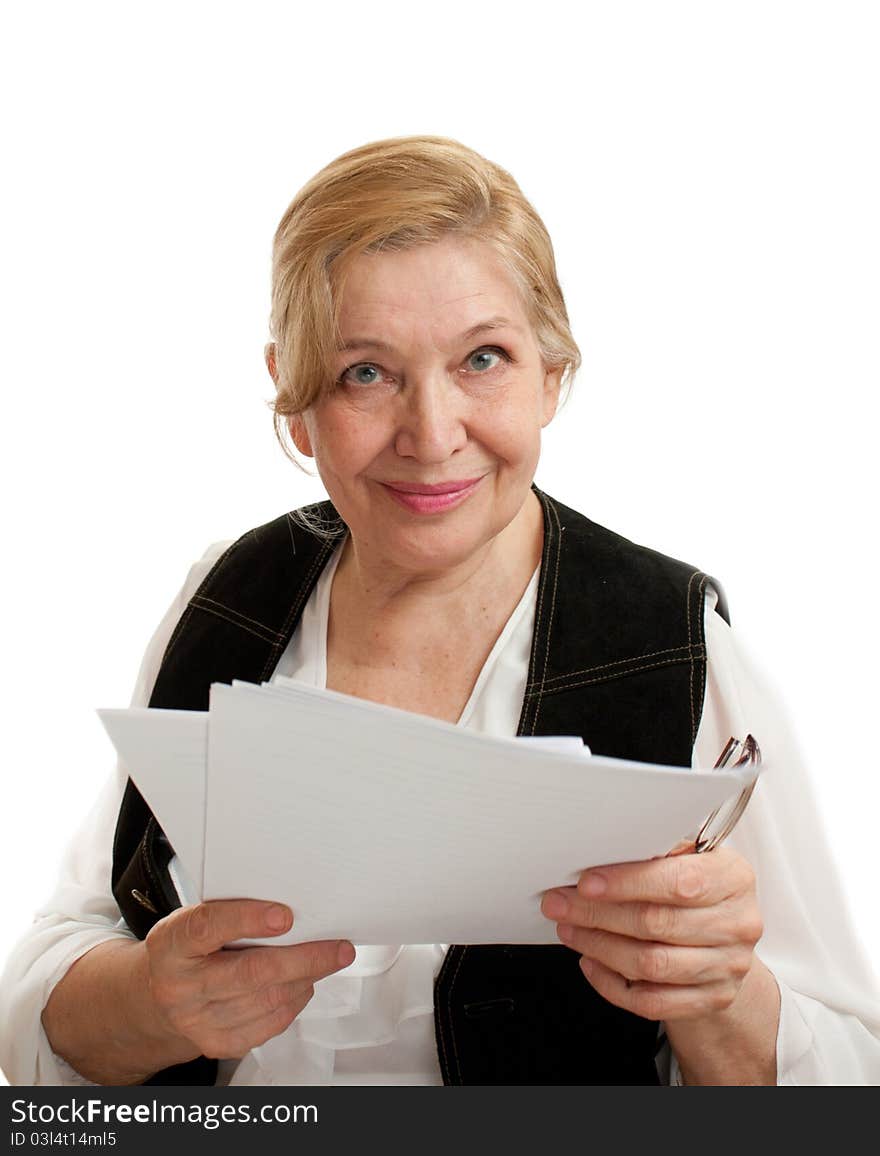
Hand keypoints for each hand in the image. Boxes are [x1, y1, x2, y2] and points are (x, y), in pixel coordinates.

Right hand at [144, 900, 354, 1060]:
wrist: (157, 997)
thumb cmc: (189, 948)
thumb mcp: (195, 917)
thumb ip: (231, 911)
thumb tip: (291, 904)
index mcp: (172, 944)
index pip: (207, 928)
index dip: (247, 919)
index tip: (285, 915)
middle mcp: (180, 987)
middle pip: (251, 973)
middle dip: (304, 958)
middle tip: (339, 948)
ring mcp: (197, 1021)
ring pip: (267, 1000)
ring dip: (307, 978)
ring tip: (329, 960)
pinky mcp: (218, 1044)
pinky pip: (270, 1023)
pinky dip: (295, 1001)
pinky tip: (303, 983)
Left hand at [540, 847, 763, 1022]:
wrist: (726, 941)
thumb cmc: (697, 890)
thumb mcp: (688, 860)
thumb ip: (656, 855)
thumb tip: (601, 851)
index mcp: (732, 878)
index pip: (678, 882)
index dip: (627, 883)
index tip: (586, 883)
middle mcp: (737, 923)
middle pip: (657, 924)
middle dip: (598, 913)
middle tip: (560, 904)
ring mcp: (727, 966)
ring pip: (651, 964)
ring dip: (599, 946)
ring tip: (569, 929)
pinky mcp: (713, 999)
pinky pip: (652, 1001)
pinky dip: (612, 984)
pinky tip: (591, 961)